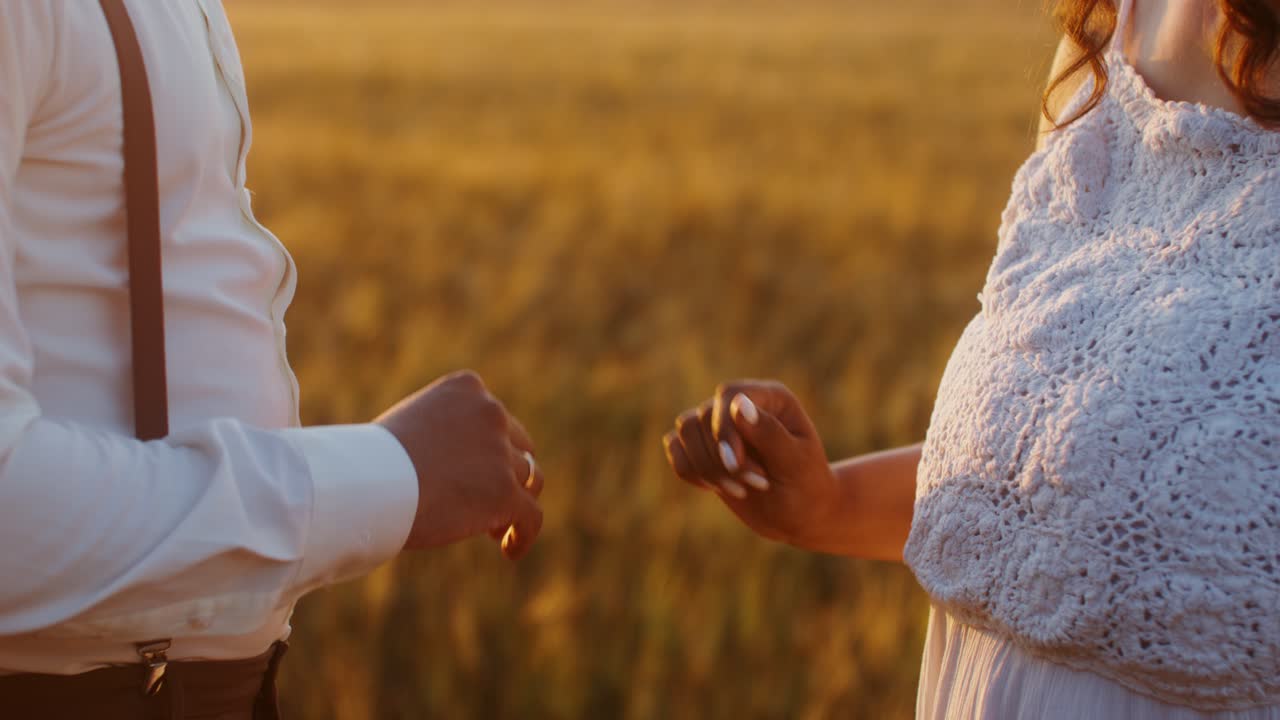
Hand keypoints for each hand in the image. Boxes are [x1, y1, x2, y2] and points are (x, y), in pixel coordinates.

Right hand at [377, 370, 544, 559]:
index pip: (495, 420)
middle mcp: (490, 412)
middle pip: (518, 449)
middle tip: (486, 501)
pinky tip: (510, 550)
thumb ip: (443, 436)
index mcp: (466, 388)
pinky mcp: (504, 492)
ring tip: (493, 531)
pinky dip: (524, 535)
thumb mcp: (410, 428)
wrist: (366, 481)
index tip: (473, 474)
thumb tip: (460, 469)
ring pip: (526, 482)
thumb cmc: (369, 460)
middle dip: (506, 474)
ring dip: (512, 504)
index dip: (492, 449)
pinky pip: (531, 517)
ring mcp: (500, 452)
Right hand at [663, 380, 837, 545]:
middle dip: (721, 459)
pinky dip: (690, 471)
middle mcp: (741, 405)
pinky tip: (717, 488)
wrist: (800, 514)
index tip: (735, 465)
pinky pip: (676, 449)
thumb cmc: (806, 486)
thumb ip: (769, 433)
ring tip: (739, 490)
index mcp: (770, 398)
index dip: (724, 429)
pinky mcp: (704, 447)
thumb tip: (738, 405)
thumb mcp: (796, 463)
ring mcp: (720, 425)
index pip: (728, 395)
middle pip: (703, 416)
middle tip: (757, 484)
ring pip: (685, 430)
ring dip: (706, 467)